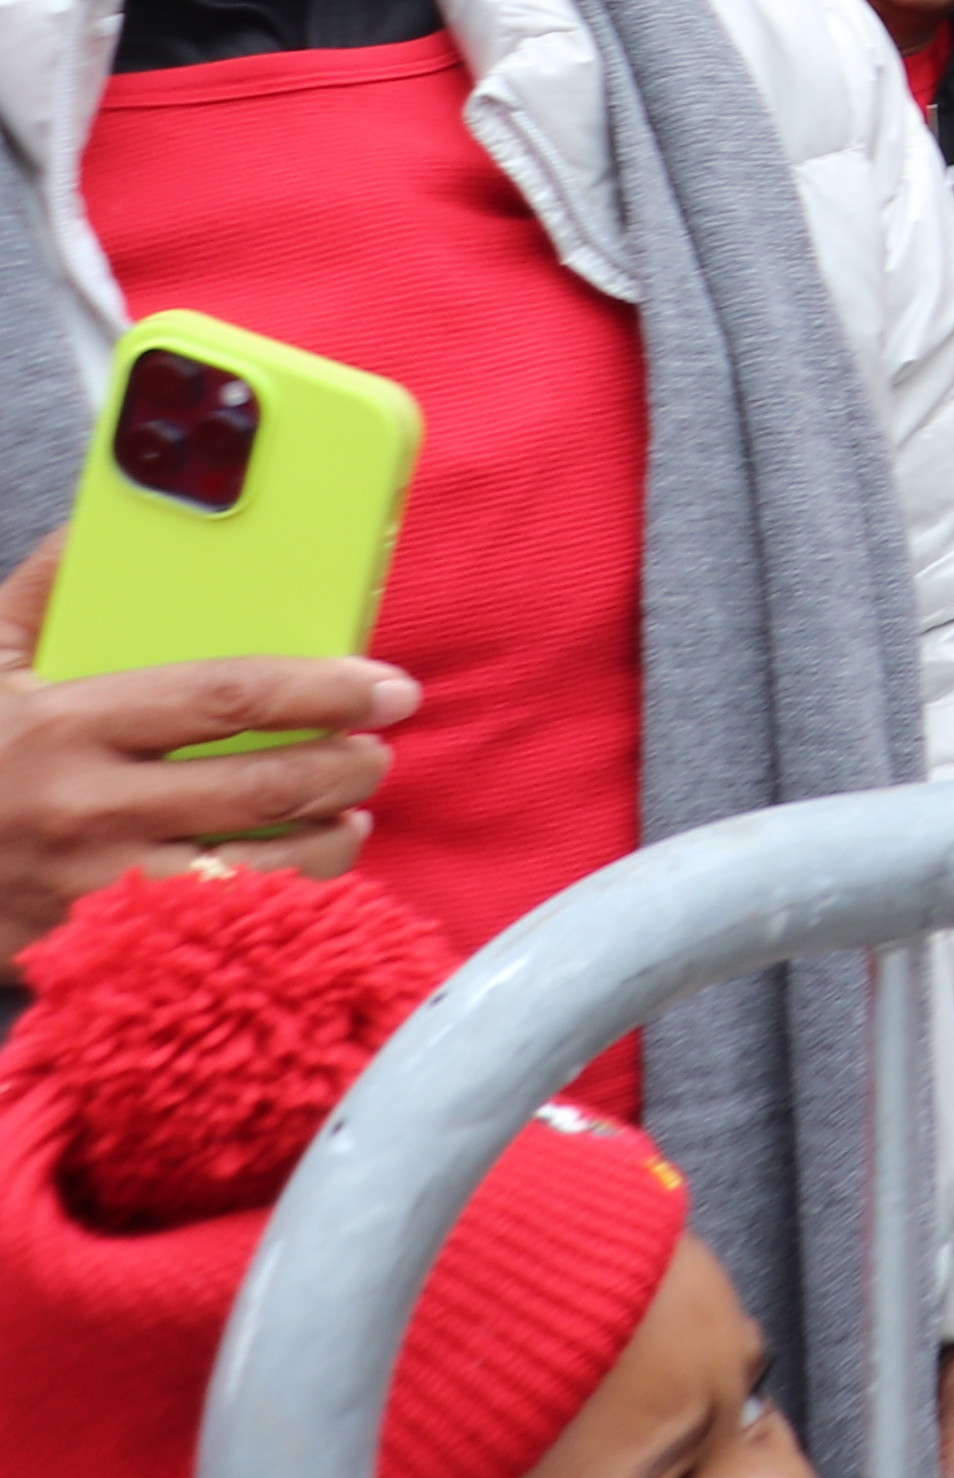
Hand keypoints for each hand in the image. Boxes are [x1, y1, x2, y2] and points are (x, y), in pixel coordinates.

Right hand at [0, 540, 411, 975]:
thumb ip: (41, 594)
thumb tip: (99, 527)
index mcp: (68, 726)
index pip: (228, 700)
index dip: (323, 689)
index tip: (387, 686)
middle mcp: (90, 811)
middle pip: (264, 788)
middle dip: (347, 765)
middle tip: (377, 747)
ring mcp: (96, 891)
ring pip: (259, 875)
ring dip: (330, 841)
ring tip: (348, 812)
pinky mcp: (96, 950)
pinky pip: (217, 932)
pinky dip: (277, 908)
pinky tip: (297, 881)